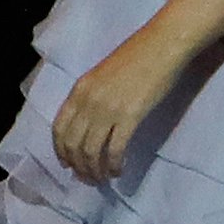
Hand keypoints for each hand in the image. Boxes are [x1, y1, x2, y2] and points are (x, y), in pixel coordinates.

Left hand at [52, 33, 185, 182]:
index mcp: (79, 90)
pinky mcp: (130, 116)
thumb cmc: (138, 55)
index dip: (61, 151)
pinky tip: (120, 170)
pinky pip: (116, 148)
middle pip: (74, 144)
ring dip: (95, 170)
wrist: (163, 45)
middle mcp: (88, 102)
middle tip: (88, 179)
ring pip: (92, 151)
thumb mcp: (103, 74)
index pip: (59, 129)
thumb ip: (92, 96)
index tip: (68, 165)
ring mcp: (108, 110)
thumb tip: (91, 121)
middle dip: (78, 167)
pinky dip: (115, 164)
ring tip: (103, 179)